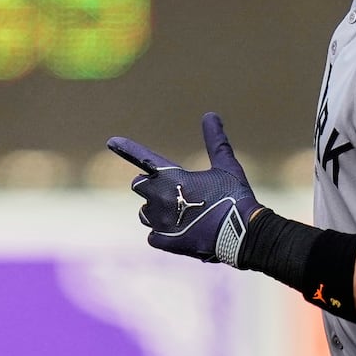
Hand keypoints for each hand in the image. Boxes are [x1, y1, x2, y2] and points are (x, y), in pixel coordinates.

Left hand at [108, 113, 261, 265]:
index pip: (142, 157)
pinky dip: (163, 235)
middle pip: (139, 186)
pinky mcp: (163, 241)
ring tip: (180, 214)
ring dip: (156, 211)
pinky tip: (180, 233)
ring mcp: (160, 221)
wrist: (243, 235)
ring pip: (145, 213)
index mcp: (172, 176)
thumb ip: (215, 141)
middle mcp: (159, 197)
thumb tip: (210, 114)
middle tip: (171, 192)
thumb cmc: (235, 198)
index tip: (111, 141)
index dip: (126, 148)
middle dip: (150, 186)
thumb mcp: (227, 167)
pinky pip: (153, 236)